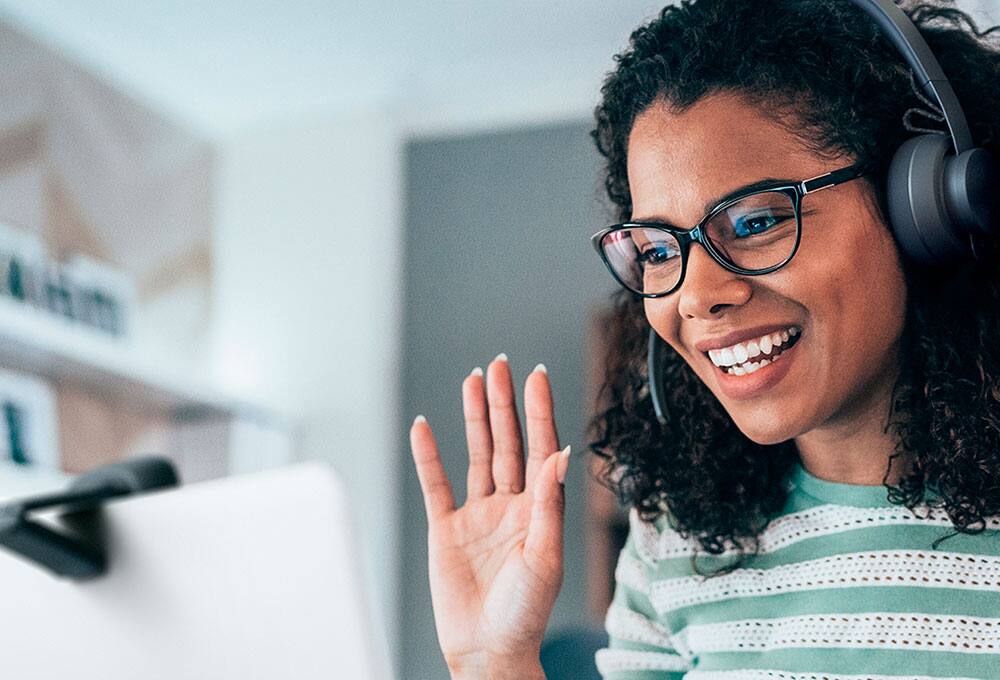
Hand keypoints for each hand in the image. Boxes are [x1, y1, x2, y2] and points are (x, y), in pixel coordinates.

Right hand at [409, 354, 569, 676]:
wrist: (487, 650)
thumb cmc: (524, 612)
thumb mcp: (545, 557)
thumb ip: (548, 504)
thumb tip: (561, 453)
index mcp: (538, 509)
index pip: (539, 447)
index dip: (538, 410)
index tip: (536, 375)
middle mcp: (509, 505)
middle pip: (507, 442)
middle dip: (503, 403)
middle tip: (499, 365)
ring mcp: (476, 514)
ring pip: (477, 454)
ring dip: (474, 417)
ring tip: (472, 380)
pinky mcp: (446, 529)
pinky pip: (436, 484)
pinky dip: (428, 456)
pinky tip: (425, 427)